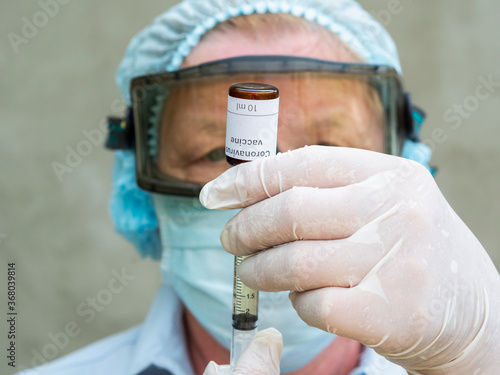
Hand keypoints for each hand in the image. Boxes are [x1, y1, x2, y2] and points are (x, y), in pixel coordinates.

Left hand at [200, 146, 499, 373]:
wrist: (476, 314)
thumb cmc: (415, 252)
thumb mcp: (388, 204)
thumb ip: (331, 192)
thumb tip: (253, 190)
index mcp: (392, 174)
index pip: (302, 164)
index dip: (249, 177)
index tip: (213, 193)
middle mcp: (397, 211)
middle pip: (291, 211)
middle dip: (245, 228)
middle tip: (229, 240)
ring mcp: (397, 262)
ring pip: (295, 262)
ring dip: (259, 269)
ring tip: (250, 272)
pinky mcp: (390, 313)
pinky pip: (313, 304)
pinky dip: (296, 303)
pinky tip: (301, 299)